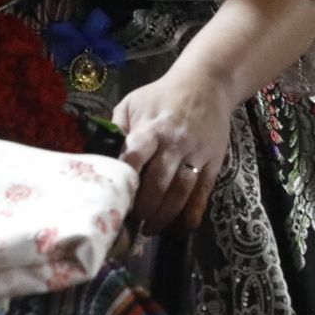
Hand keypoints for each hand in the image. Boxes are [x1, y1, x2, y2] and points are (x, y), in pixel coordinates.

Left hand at [113, 67, 242, 232]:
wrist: (207, 85)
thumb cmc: (163, 95)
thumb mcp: (132, 104)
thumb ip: (117, 130)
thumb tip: (101, 156)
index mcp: (152, 128)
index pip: (135, 157)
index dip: (125, 180)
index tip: (113, 198)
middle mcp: (175, 143)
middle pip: (159, 182)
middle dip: (144, 206)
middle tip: (131, 223)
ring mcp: (197, 154)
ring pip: (181, 191)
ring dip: (166, 214)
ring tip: (151, 229)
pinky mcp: (213, 161)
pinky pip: (204, 190)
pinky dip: (195, 210)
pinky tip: (185, 226)